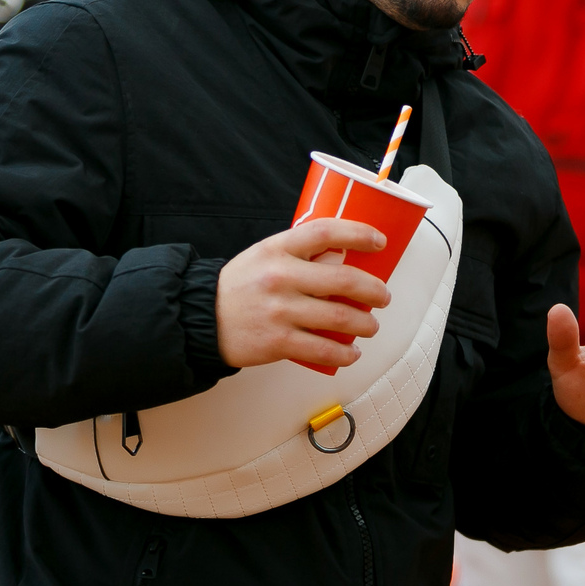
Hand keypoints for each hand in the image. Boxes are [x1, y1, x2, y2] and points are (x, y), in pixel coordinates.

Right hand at [216, 220, 392, 369]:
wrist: (202, 317)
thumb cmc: (240, 285)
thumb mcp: (265, 255)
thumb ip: (300, 253)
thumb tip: (344, 256)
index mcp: (278, 248)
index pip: (325, 231)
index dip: (358, 234)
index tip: (379, 241)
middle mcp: (281, 277)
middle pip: (344, 280)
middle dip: (374, 290)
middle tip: (383, 296)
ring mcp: (281, 311)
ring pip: (340, 318)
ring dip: (365, 325)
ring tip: (370, 326)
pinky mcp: (278, 341)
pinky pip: (323, 350)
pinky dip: (344, 353)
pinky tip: (351, 353)